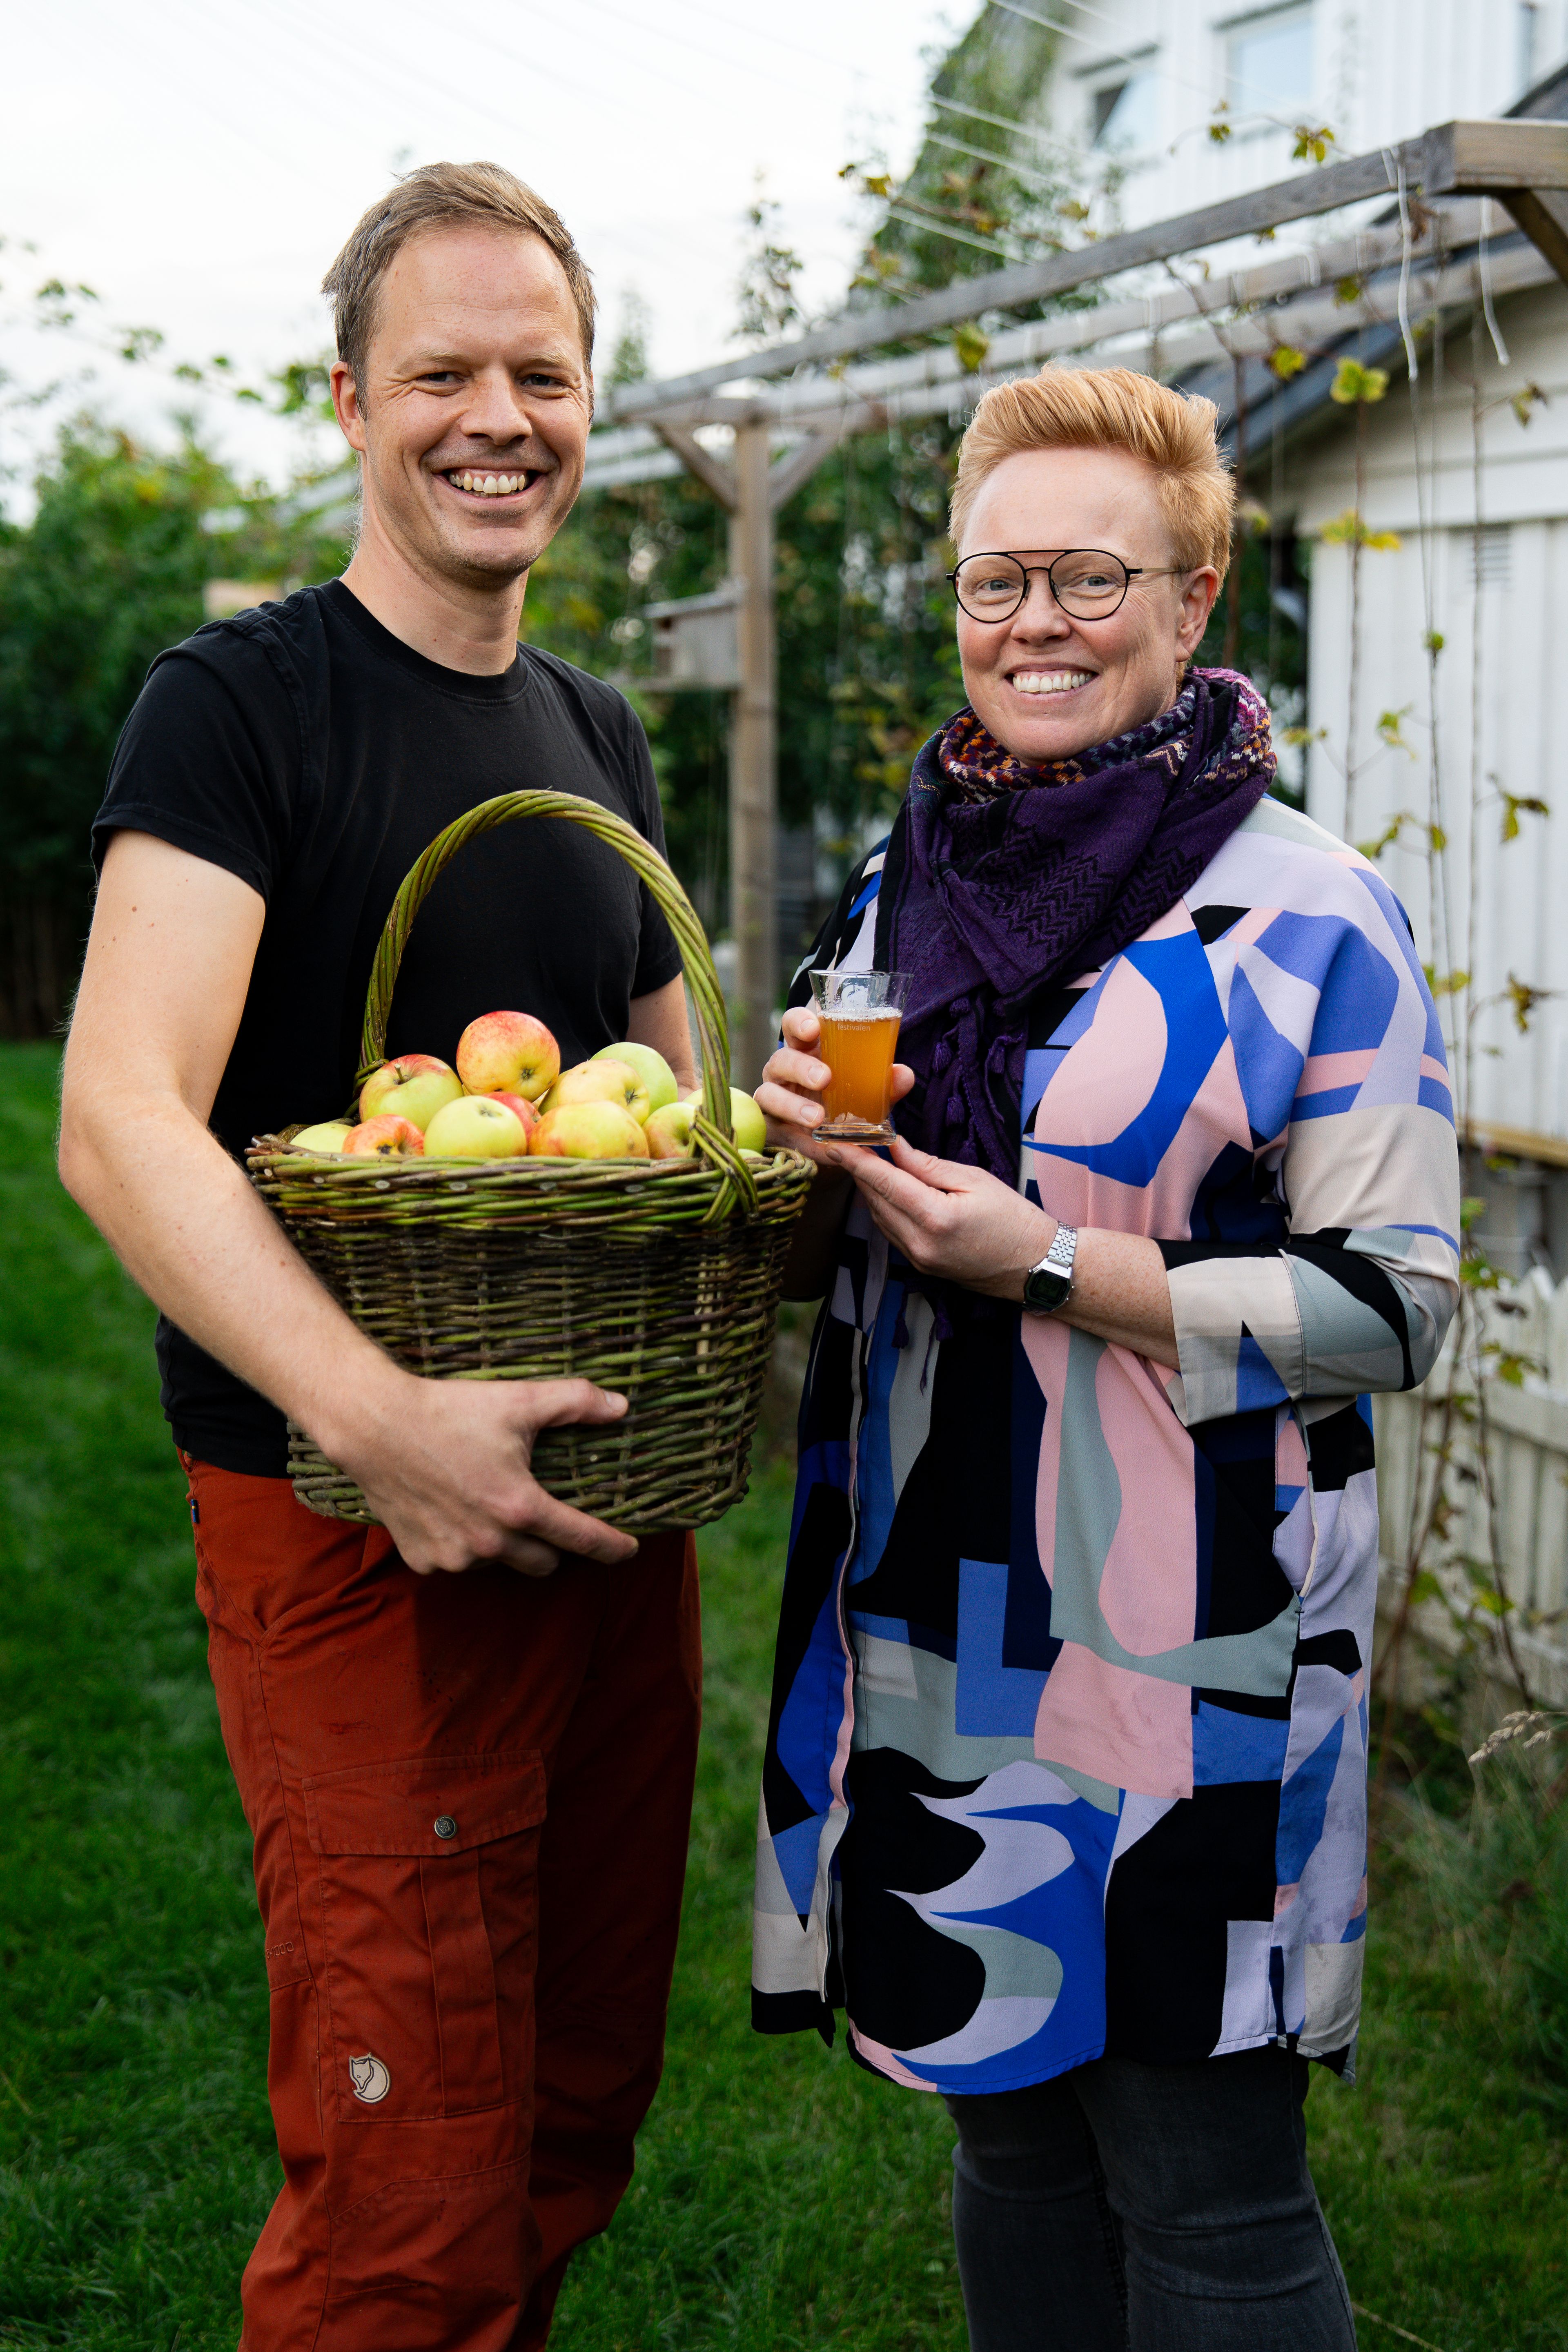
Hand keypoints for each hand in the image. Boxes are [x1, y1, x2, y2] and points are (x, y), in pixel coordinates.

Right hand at [328, 1372, 640, 1577]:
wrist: (375, 1425)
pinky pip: (458, 1562)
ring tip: (487, 1504)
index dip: (612, 1547)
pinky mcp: (422, 1560)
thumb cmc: (449, 1411)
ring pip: (500, 1564)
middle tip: (542, 1515)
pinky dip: (462, 1546)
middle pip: (544, 1563)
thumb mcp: (519, 1400)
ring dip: (504, 1545)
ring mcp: (454, 1557)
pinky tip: (452, 1512)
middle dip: (551, 1545)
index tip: (628, 1550)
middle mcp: (490, 1544)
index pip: (582, 1539)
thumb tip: (621, 1405)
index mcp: (520, 1508)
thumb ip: (575, 1402)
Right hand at [754, 1003, 915, 1169]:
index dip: (799, 1022)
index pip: (793, 1024)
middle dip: (800, 1067)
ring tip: (816, 1118)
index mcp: (806, 1049)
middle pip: (781, 1058)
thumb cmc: (844, 1097)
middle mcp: (784, 1070)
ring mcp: (773, 1097)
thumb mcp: (866, 1087)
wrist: (828, 1137)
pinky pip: (778, 1132)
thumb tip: (903, 1075)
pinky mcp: (772, 1126)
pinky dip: (800, 1141)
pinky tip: (821, 1148)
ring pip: (768, 1094)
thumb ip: (883, 1080)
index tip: (813, 1029)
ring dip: (793, 1105)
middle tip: (824, 1079)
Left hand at [827, 1135, 1052, 1296]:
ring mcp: (918, 1259)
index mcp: (936, 1218)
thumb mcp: (975, 1180)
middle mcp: (920, 1243)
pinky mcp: (921, 1265)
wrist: (1035, 1266)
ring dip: (871, 1189)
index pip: (884, 1183)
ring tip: (867, 1161)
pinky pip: (891, 1232)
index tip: (835, 1142)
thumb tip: (894, 1147)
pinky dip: (884, 1208)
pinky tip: (887, 1189)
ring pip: (879, 1217)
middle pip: (875, 1200)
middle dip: (860, 1170)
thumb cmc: (1013, 1218)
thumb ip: (928, 1165)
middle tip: (851, 1142)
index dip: (857, 1160)